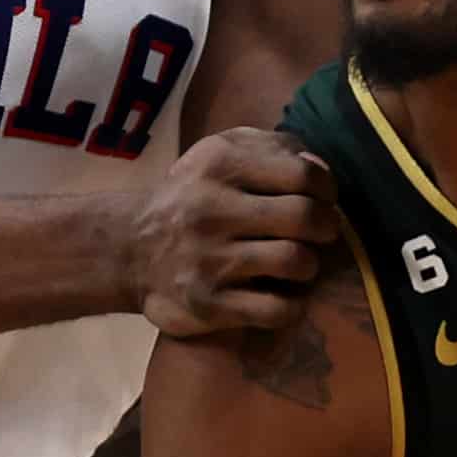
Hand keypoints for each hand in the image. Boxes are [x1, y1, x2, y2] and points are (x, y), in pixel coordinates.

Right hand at [123, 128, 337, 336]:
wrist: (129, 249)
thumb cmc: (192, 197)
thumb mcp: (220, 154)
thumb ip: (272, 148)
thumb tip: (321, 169)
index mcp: (219, 166)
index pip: (302, 174)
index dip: (327, 189)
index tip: (323, 199)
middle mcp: (211, 210)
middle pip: (305, 217)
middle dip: (325, 227)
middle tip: (319, 233)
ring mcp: (208, 260)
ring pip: (296, 262)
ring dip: (309, 266)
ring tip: (298, 264)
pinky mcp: (207, 304)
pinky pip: (277, 309)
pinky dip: (292, 305)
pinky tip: (283, 295)